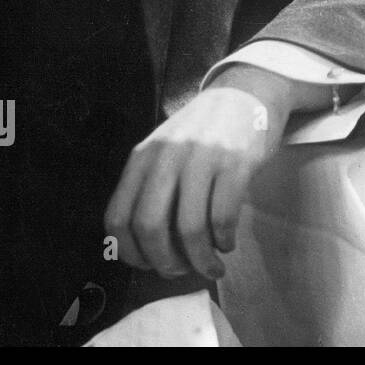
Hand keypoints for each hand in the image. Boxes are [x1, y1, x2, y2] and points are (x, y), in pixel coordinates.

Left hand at [104, 74, 291, 280]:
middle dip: (164, 262)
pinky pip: (223, 216)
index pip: (117, 217)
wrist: (247, 93)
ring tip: (211, 266)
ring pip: (190, 227)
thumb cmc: (203, 131)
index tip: (147, 265)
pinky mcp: (237, 163)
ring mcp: (203, 158)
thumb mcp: (165, 150)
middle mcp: (168, 156)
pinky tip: (228, 242)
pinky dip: (224, 240)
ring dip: (200, 259)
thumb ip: (149, 186)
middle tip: (180, 271)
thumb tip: (146, 248)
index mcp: (143, 157)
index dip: (129, 252)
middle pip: (150, 226)